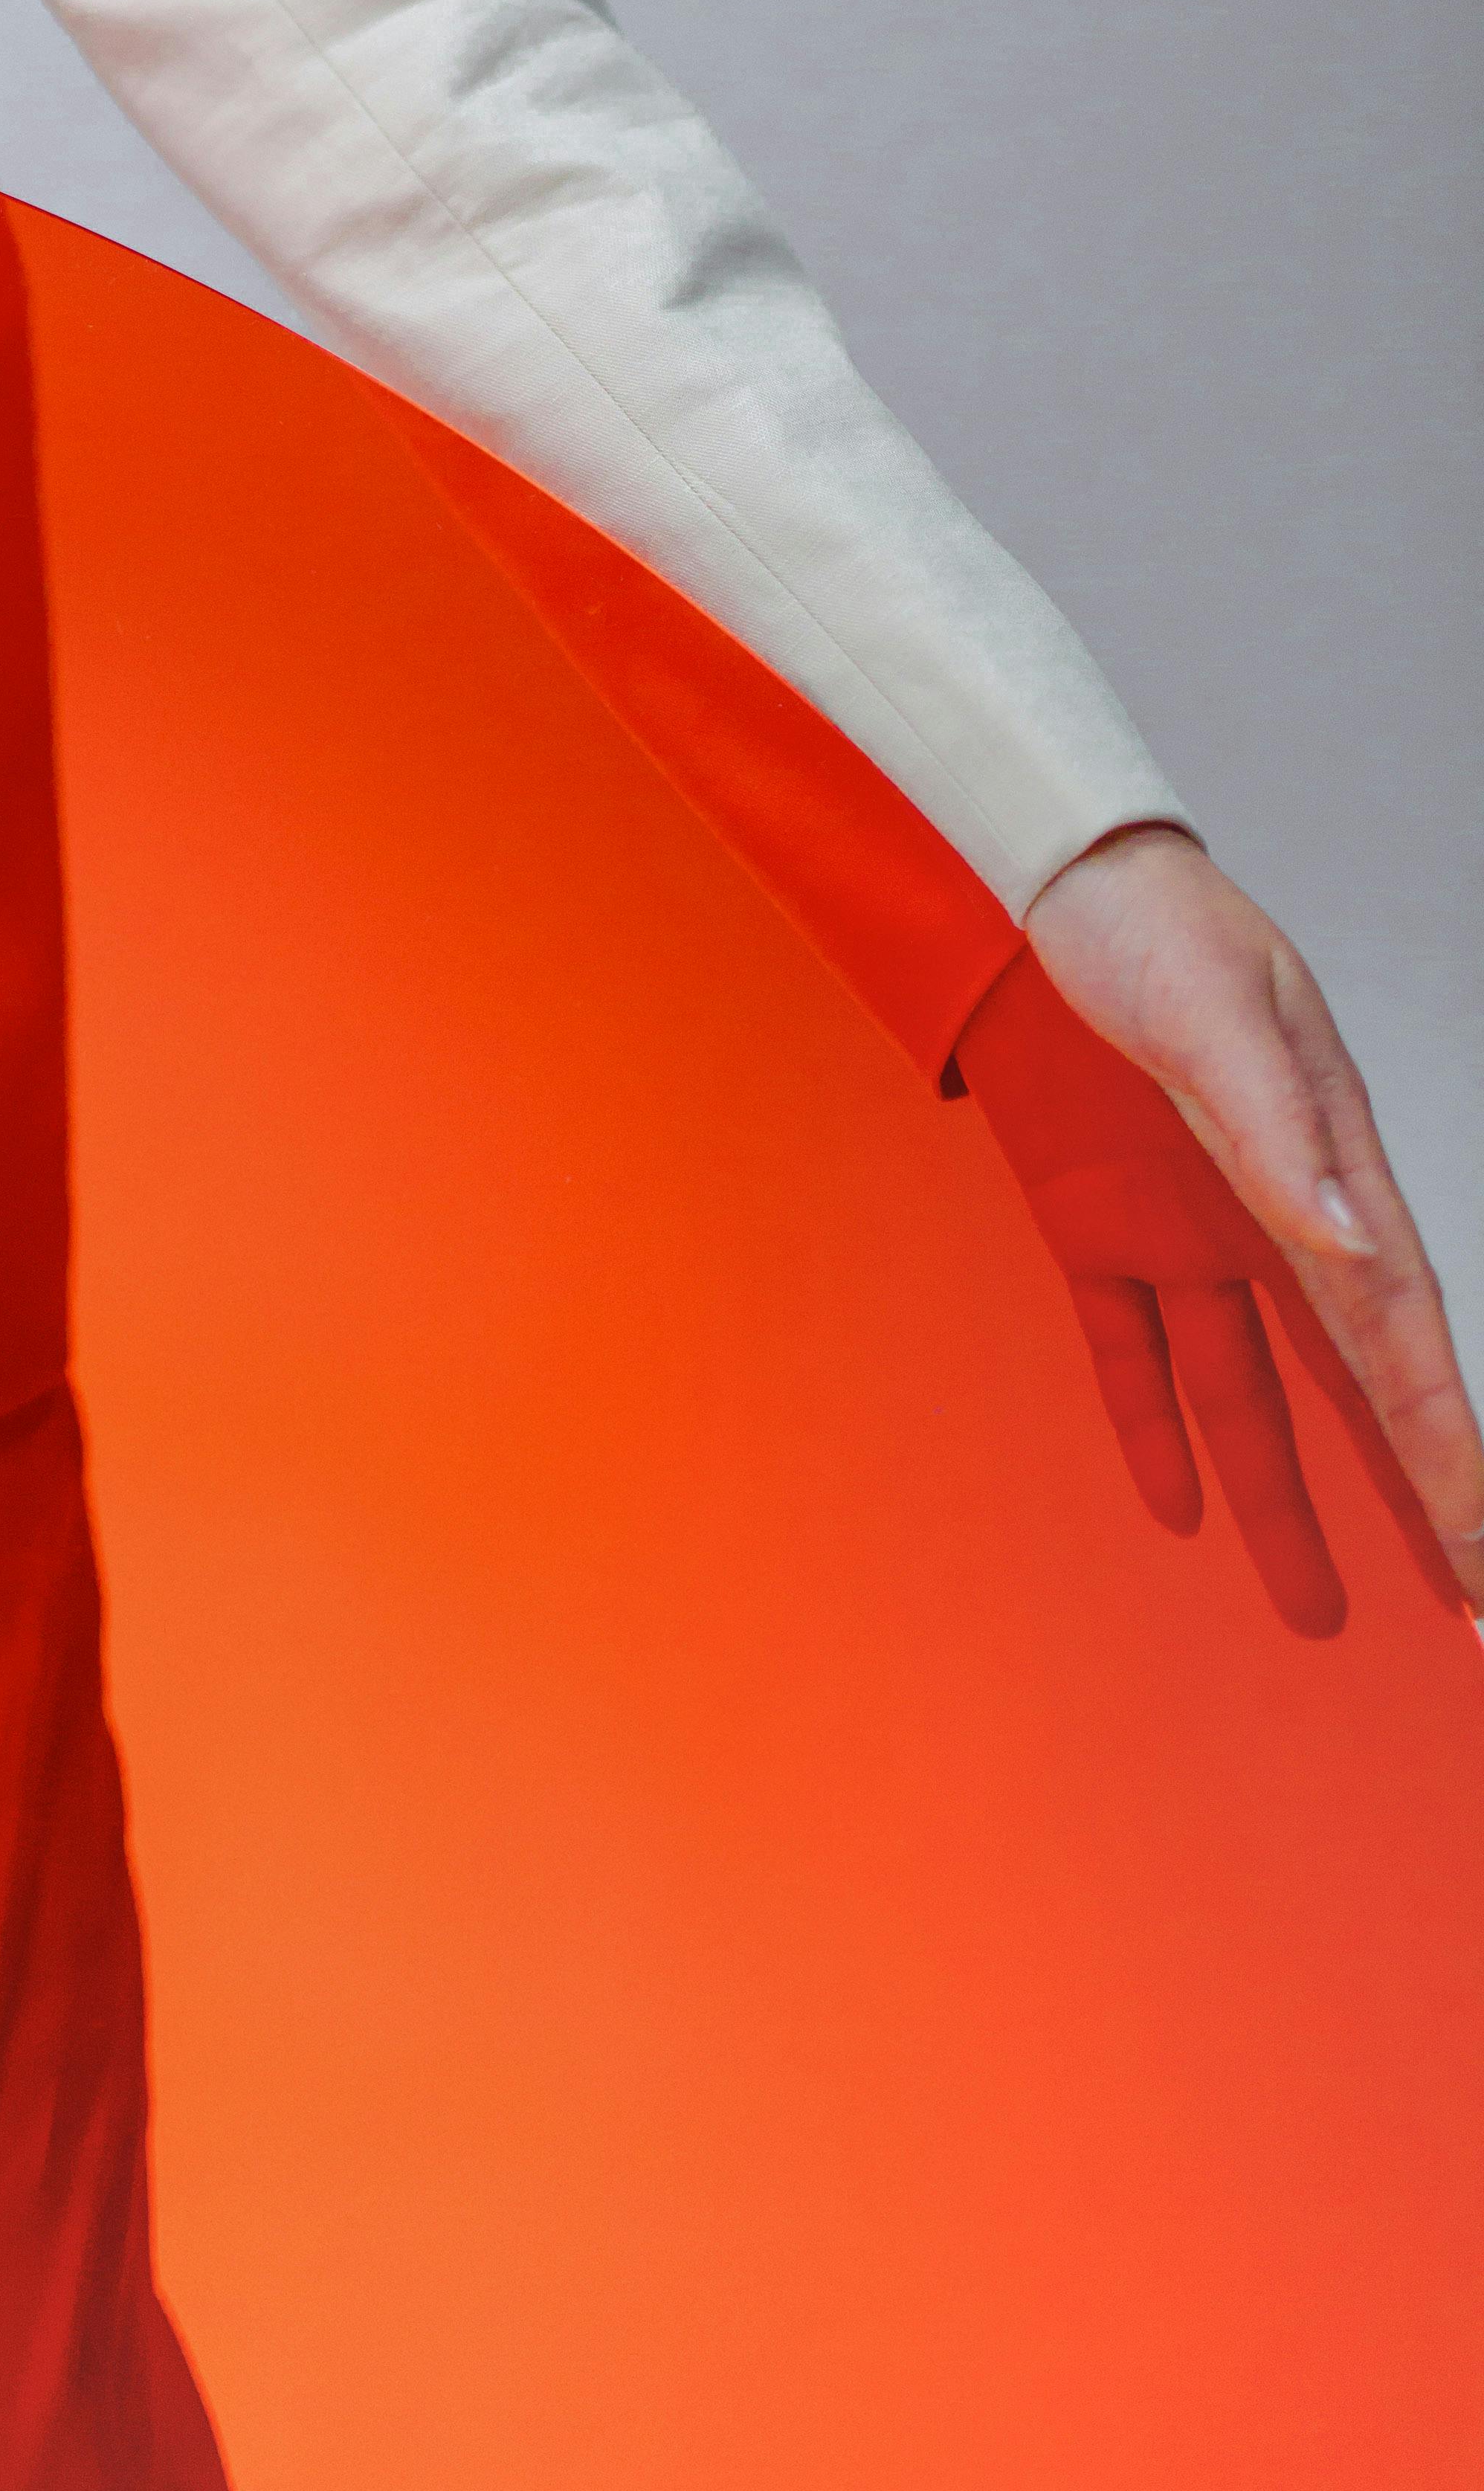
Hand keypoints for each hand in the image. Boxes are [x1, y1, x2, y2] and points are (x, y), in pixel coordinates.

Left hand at [979, 826, 1483, 1633]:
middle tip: (1473, 1618)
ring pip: (1249, 1391)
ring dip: (1279, 1499)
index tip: (1483, 1555)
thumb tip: (1345, 1239)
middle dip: (1414, 1501)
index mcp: (1326, 1169)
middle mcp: (1271, 1214)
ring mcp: (1187, 1223)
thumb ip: (1273, 1127)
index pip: (1399, 1338)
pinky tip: (1175, 1511)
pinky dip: (1149, 1424)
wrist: (1049, 871)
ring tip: (1315, 1619)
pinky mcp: (1100, 1219)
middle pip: (1355, 1387)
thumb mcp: (1209, 1013)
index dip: (1444, 1448)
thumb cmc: (1150, 923)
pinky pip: (1130, 1346)